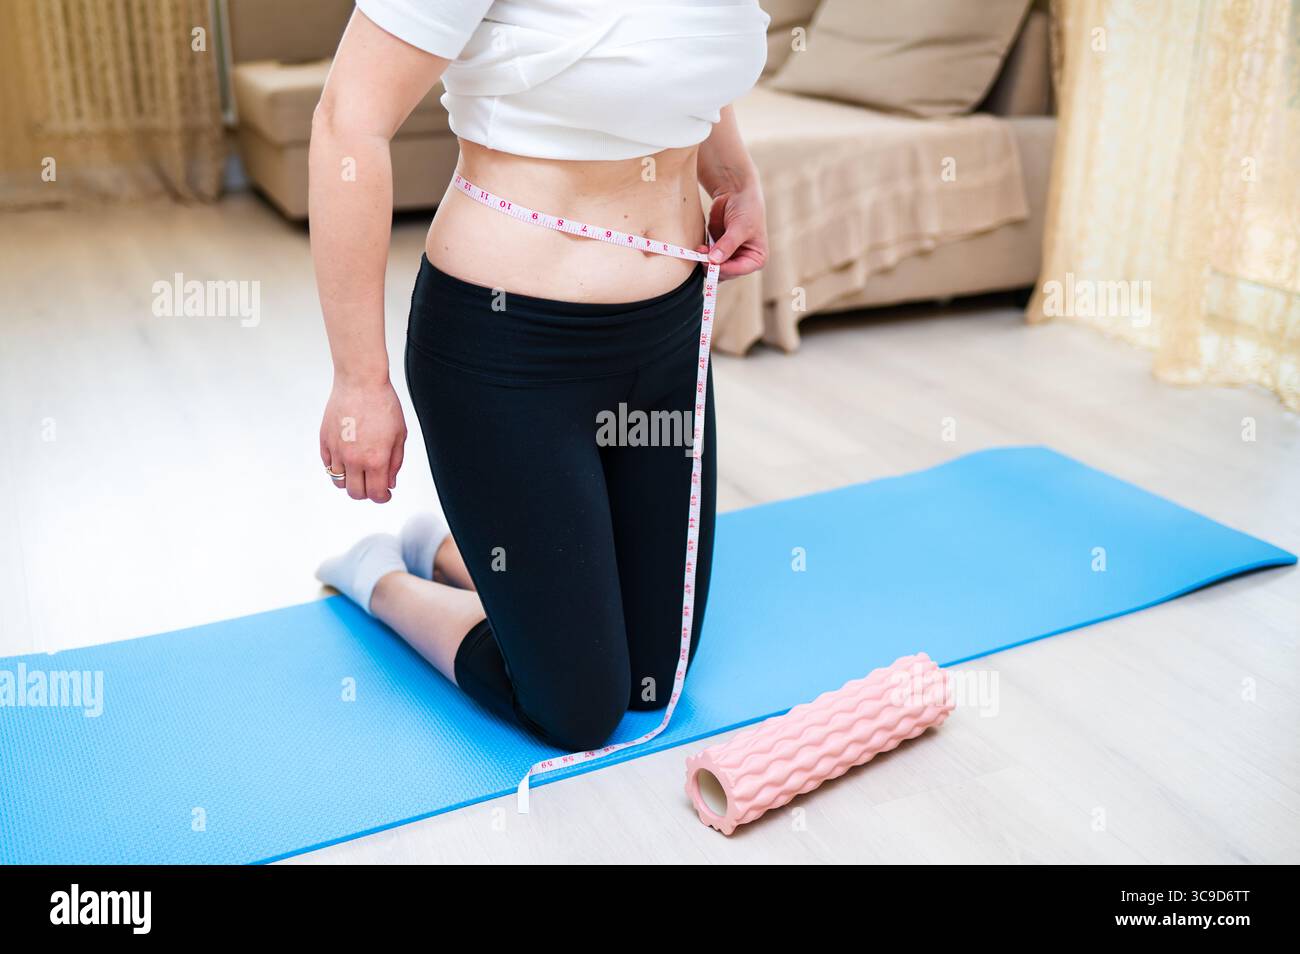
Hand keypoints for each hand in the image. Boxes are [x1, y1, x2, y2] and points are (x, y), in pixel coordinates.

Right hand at [319, 377, 406, 502]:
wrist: (360, 382)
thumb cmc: (383, 404)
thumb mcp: (399, 435)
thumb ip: (395, 462)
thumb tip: (389, 483)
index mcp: (376, 459)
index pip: (375, 494)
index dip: (382, 498)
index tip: (385, 494)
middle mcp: (354, 459)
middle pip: (355, 493)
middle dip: (366, 493)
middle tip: (373, 484)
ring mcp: (336, 450)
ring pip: (339, 482)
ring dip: (350, 481)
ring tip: (359, 471)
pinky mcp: (324, 441)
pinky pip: (328, 465)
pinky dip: (337, 467)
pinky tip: (348, 459)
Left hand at [696, 182, 767, 280]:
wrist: (736, 193)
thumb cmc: (746, 208)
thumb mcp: (740, 227)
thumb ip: (727, 245)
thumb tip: (714, 260)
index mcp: (756, 259)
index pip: (738, 271)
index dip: (723, 269)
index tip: (710, 262)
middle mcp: (743, 261)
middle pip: (724, 273)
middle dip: (712, 266)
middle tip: (701, 256)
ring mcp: (729, 257)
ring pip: (713, 269)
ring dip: (705, 262)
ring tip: (700, 250)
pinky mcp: (717, 250)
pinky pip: (707, 260)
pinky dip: (701, 256)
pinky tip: (699, 248)